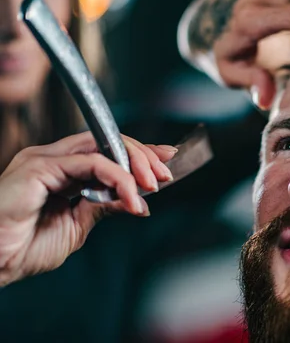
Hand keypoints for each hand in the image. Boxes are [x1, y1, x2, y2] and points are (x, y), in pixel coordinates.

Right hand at [0, 132, 176, 285]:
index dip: (139, 153)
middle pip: (108, 141)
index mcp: (61, 171)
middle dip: (143, 155)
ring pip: (102, 146)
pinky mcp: (40, 166)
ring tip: (152, 185)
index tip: (167, 161)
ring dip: (134, 163)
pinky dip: (117, 177)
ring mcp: (45, 159)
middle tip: (164, 175)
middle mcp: (53, 159)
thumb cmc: (22, 249)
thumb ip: (102, 206)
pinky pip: (90, 162)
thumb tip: (134, 198)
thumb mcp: (77, 226)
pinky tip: (130, 195)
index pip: (107, 150)